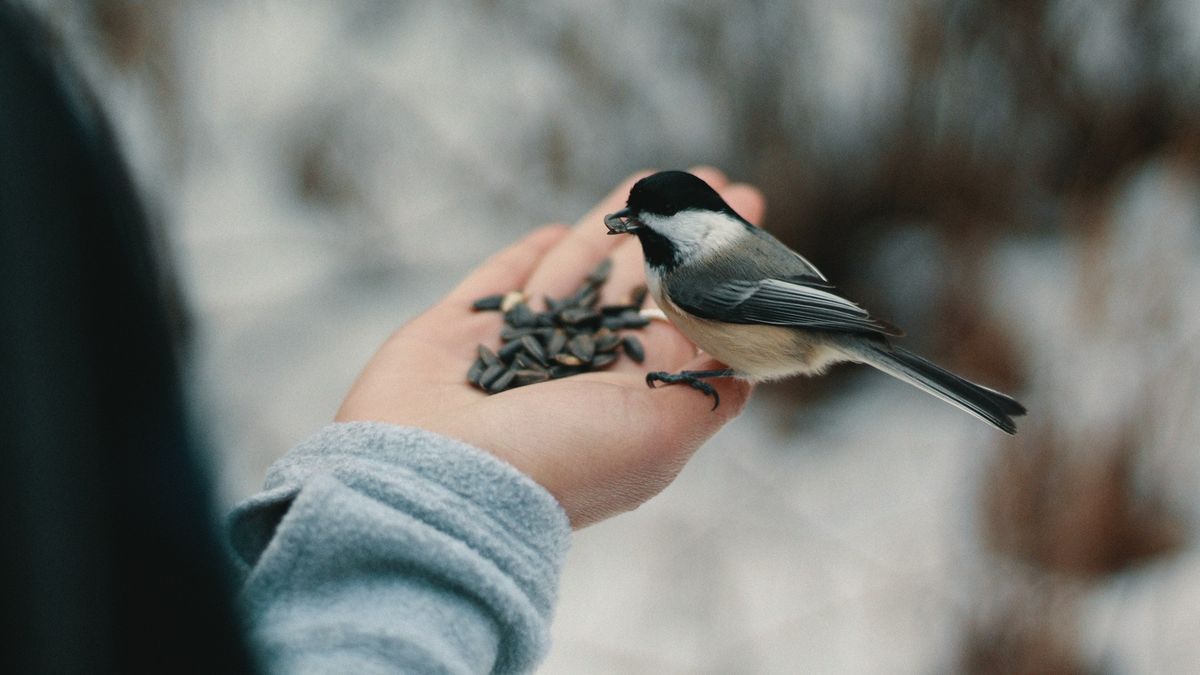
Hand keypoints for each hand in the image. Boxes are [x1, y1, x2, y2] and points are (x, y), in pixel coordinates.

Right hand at [336, 168, 766, 526]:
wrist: (436, 480)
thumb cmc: (557, 458)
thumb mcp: (660, 433)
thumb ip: (706, 392)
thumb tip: (743, 367)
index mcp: (625, 399)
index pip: (681, 321)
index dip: (713, 273)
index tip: (749, 224)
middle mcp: (573, 375)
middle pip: (634, 288)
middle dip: (673, 237)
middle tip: (712, 186)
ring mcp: (511, 352)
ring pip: (570, 273)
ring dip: (611, 227)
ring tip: (650, 180)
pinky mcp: (453, 333)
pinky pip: (496, 284)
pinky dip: (523, 258)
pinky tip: (553, 229)